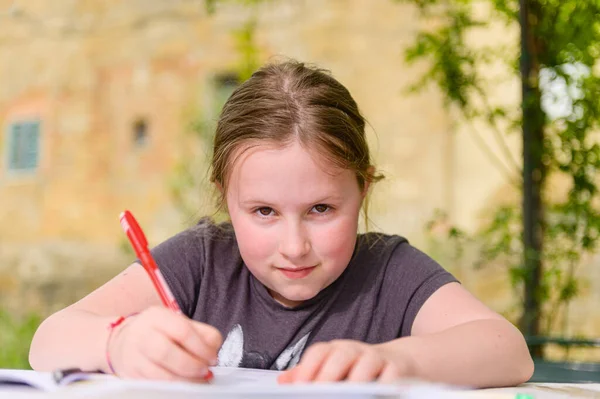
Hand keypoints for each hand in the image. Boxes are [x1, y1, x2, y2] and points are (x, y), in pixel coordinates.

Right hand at [106, 306, 222, 380]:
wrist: (123, 341)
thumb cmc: (159, 332)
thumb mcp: (179, 323)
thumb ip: (201, 334)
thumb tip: (213, 353)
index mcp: (157, 316)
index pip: (182, 330)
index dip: (201, 347)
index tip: (212, 358)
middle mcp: (141, 334)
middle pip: (166, 352)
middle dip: (191, 365)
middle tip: (205, 371)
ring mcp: (133, 356)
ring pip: (158, 373)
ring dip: (184, 381)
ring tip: (197, 381)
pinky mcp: (130, 375)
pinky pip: (153, 385)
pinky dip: (172, 389)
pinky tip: (183, 386)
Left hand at [278, 340, 415, 383]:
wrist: (400, 360)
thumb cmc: (358, 367)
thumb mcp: (334, 367)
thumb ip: (310, 373)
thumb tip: (284, 381)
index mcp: (336, 350)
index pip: (319, 352)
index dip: (308, 367)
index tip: (300, 386)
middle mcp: (355, 350)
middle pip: (340, 355)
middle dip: (328, 374)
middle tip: (320, 392)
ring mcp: (377, 357)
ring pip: (366, 363)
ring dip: (356, 379)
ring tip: (348, 394)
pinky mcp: (397, 367)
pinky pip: (392, 374)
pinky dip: (385, 384)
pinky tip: (375, 394)